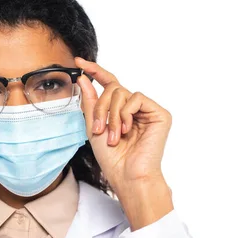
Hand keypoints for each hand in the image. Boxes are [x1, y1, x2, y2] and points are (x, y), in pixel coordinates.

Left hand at [75, 57, 172, 228]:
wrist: (126, 175)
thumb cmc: (112, 158)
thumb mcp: (93, 127)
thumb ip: (90, 102)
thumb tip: (82, 79)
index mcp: (120, 110)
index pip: (109, 84)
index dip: (94, 71)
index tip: (78, 62)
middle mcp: (134, 108)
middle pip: (112, 88)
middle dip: (100, 108)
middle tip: (98, 129)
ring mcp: (147, 110)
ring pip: (122, 92)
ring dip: (111, 115)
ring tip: (113, 136)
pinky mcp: (159, 113)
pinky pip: (135, 98)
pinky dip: (125, 113)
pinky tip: (126, 130)